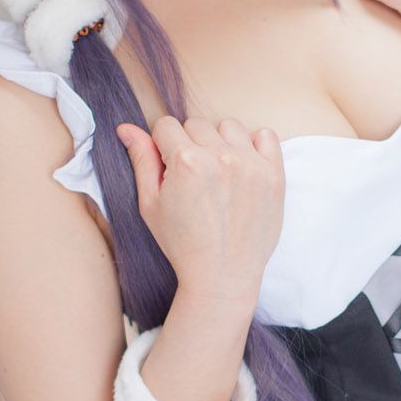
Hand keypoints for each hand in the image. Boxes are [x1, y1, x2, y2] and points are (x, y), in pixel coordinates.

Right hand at [115, 114, 284, 302]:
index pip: (166, 125)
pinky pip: (265, 136)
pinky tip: (243, 168)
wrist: (223, 276)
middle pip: (196, 124)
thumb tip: (126, 128)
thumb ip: (141, 160)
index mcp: (186, 162)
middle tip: (194, 178)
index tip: (170, 168)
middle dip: (190, 144)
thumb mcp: (150, 205)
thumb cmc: (183, 244)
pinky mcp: (274, 174)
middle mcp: (220, 157)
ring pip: (228, 126)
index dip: (163, 146)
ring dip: (220, 142)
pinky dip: (254, 146)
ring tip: (218, 173)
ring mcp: (250, 164)